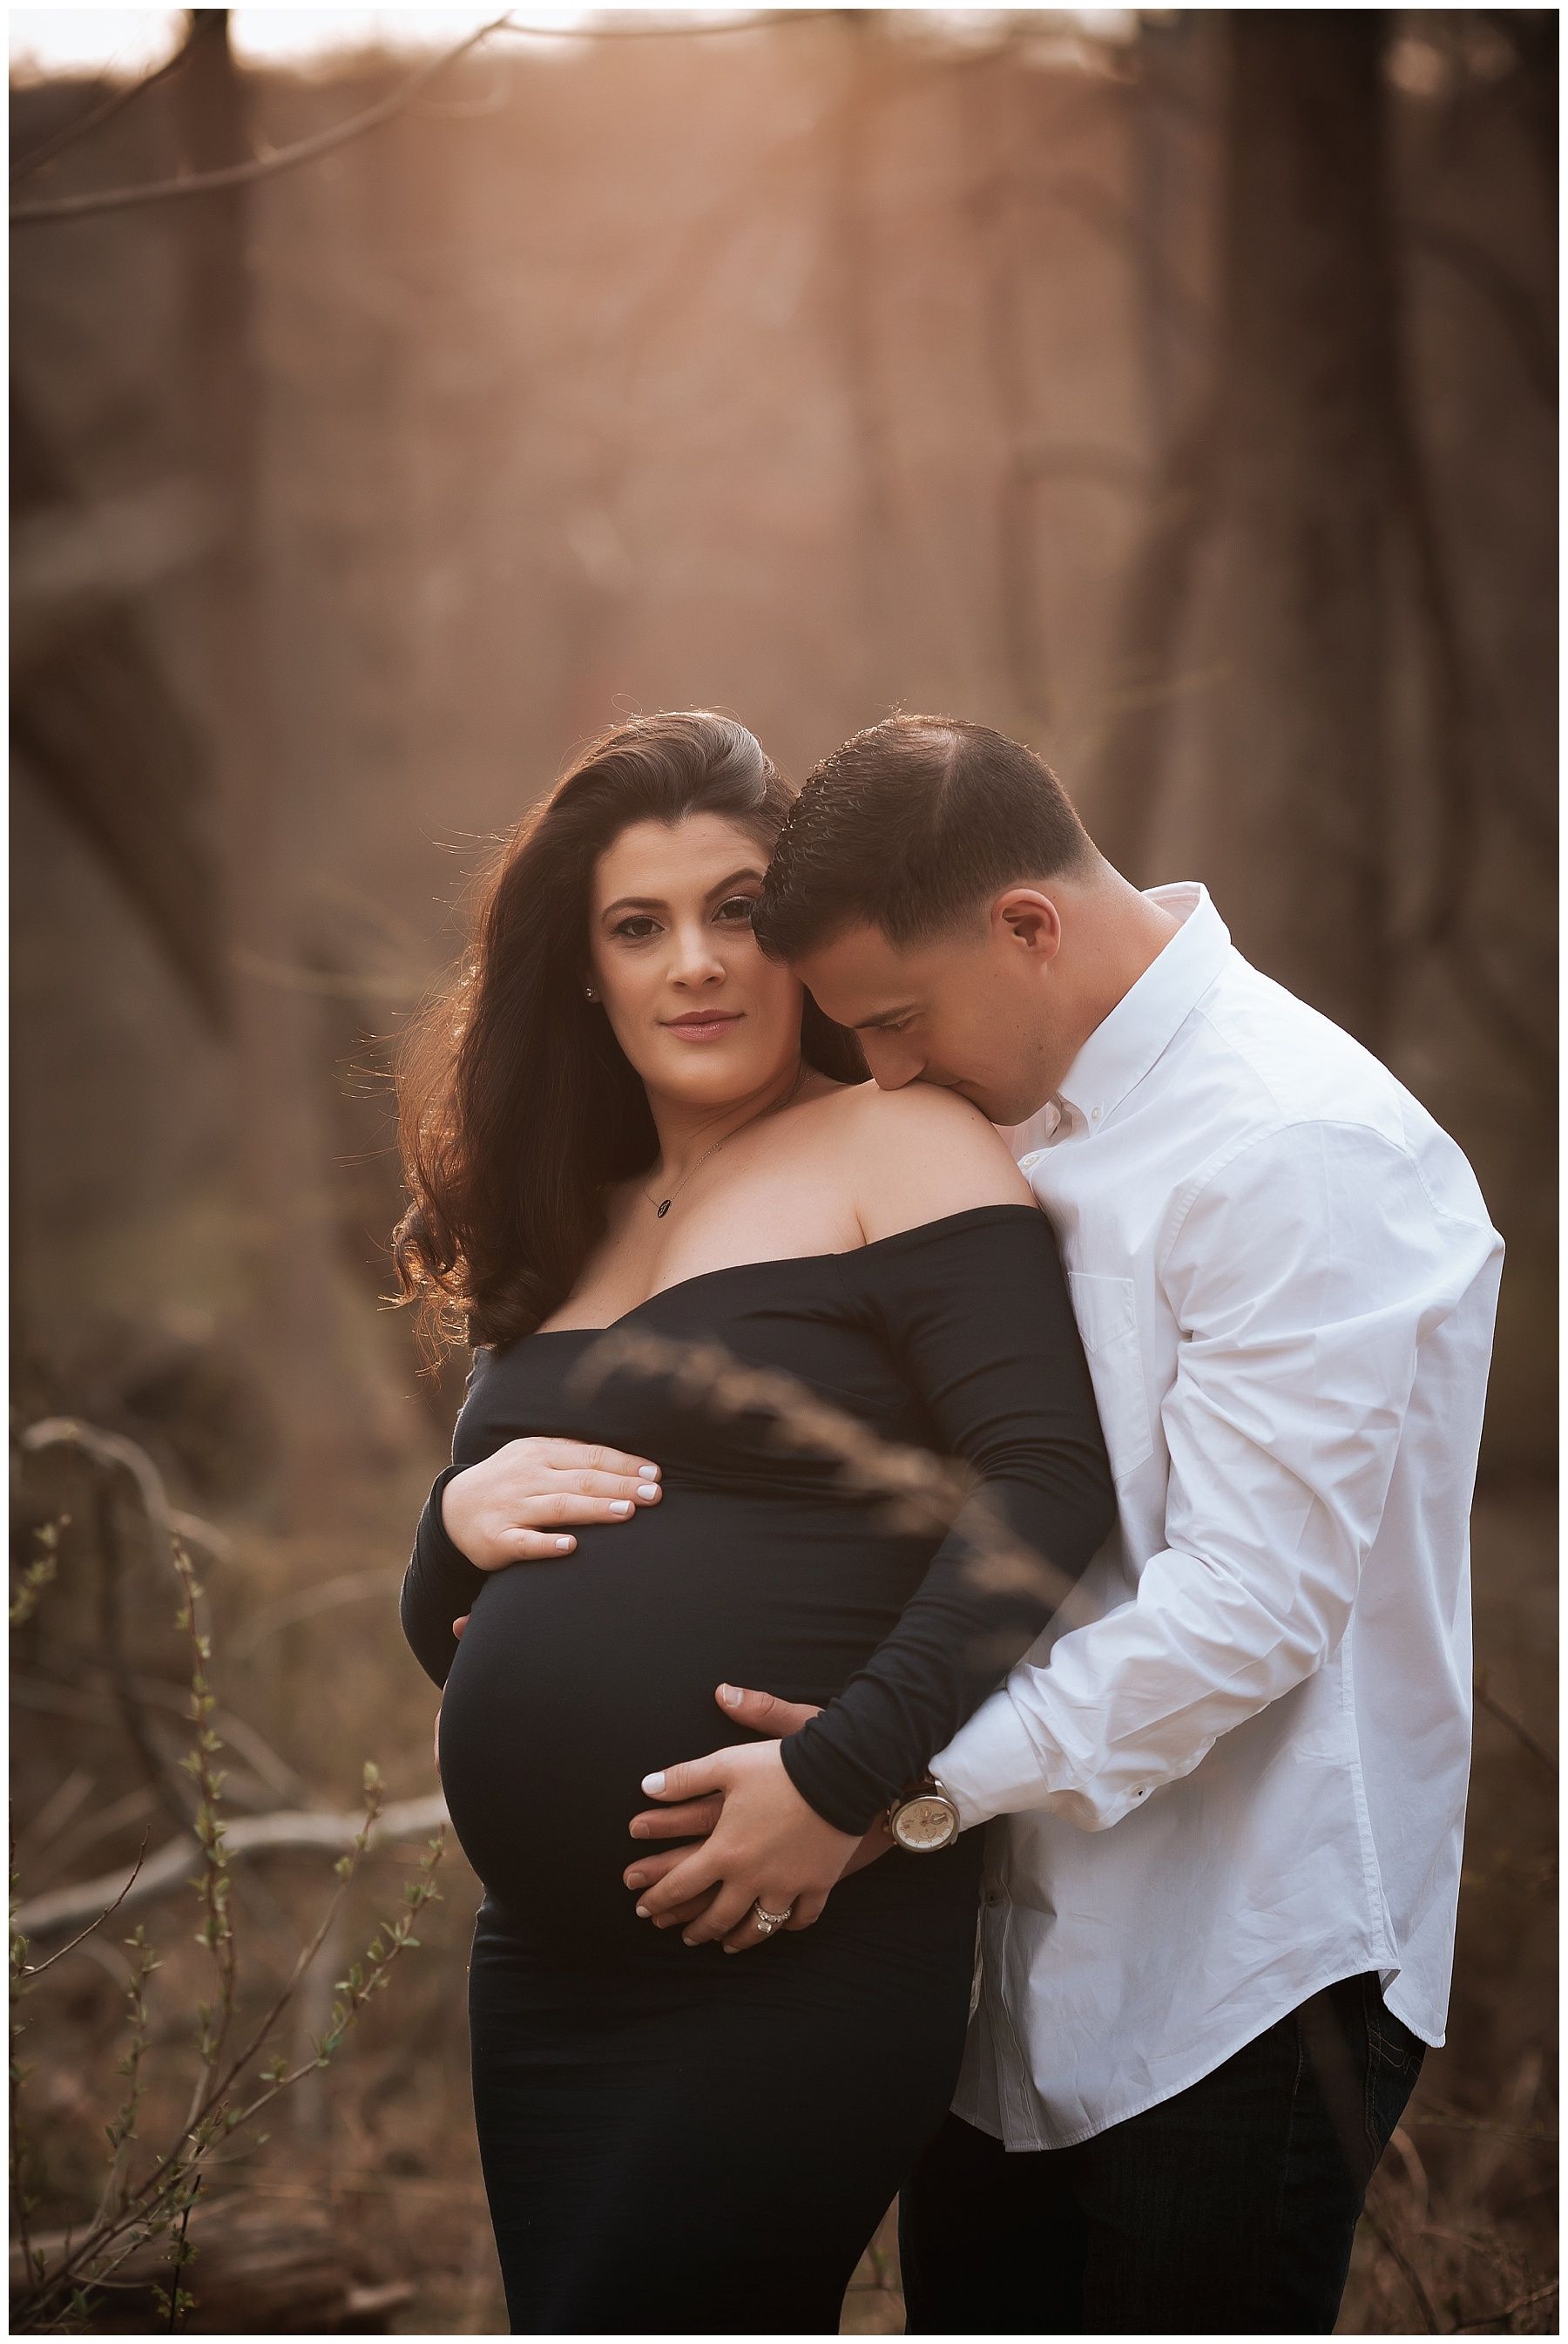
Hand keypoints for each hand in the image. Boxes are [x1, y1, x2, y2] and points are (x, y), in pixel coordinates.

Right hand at [440, 1437, 661, 1571]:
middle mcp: (527, 1478)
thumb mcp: (534, 1457)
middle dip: (621, 1487)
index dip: (624, 1465)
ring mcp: (512, 1508)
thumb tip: (626, 1462)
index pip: (590, 1457)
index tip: (654, 1475)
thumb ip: (572, 1457)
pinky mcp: (497, 1539)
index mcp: (540, 1453)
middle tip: (654, 1495)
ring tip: (627, 1513)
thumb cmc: (509, 1482)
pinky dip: (547, 1544)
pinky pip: (525, 1543)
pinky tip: (571, 1547)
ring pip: (559, 1508)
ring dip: (594, 1510)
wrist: (453, 1509)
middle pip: (581, 1481)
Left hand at [629, 1737, 858, 1952]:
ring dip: (739, 1938)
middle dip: (697, 1929)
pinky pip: (802, 1917)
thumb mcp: (726, 1764)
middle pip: (718, 1916)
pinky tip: (780, 1925)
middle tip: (685, 1936)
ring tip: (727, 1943)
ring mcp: (787, 1886)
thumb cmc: (778, 1766)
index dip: (657, 1898)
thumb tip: (646, 1787)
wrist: (839, 1773)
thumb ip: (684, 1778)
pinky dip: (788, 1925)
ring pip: (759, 1926)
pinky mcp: (819, 1884)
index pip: (681, 1884)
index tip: (643, 1909)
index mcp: (724, 1850)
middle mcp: (752, 1877)